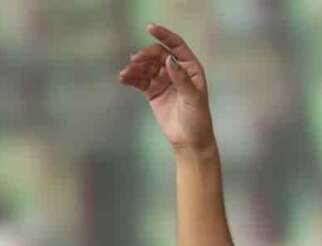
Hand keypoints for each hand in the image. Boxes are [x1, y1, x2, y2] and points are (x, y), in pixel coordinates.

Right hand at [119, 24, 214, 152]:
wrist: (189, 141)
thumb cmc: (197, 120)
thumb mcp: (193, 99)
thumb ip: (181, 79)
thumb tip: (169, 59)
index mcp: (191, 69)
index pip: (176, 46)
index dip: (164, 35)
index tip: (149, 28)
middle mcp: (177, 71)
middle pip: (157, 54)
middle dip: (145, 55)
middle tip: (135, 60)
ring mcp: (164, 80)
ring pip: (146, 66)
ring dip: (135, 67)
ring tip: (126, 74)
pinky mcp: (153, 91)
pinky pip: (140, 79)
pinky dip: (131, 77)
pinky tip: (123, 79)